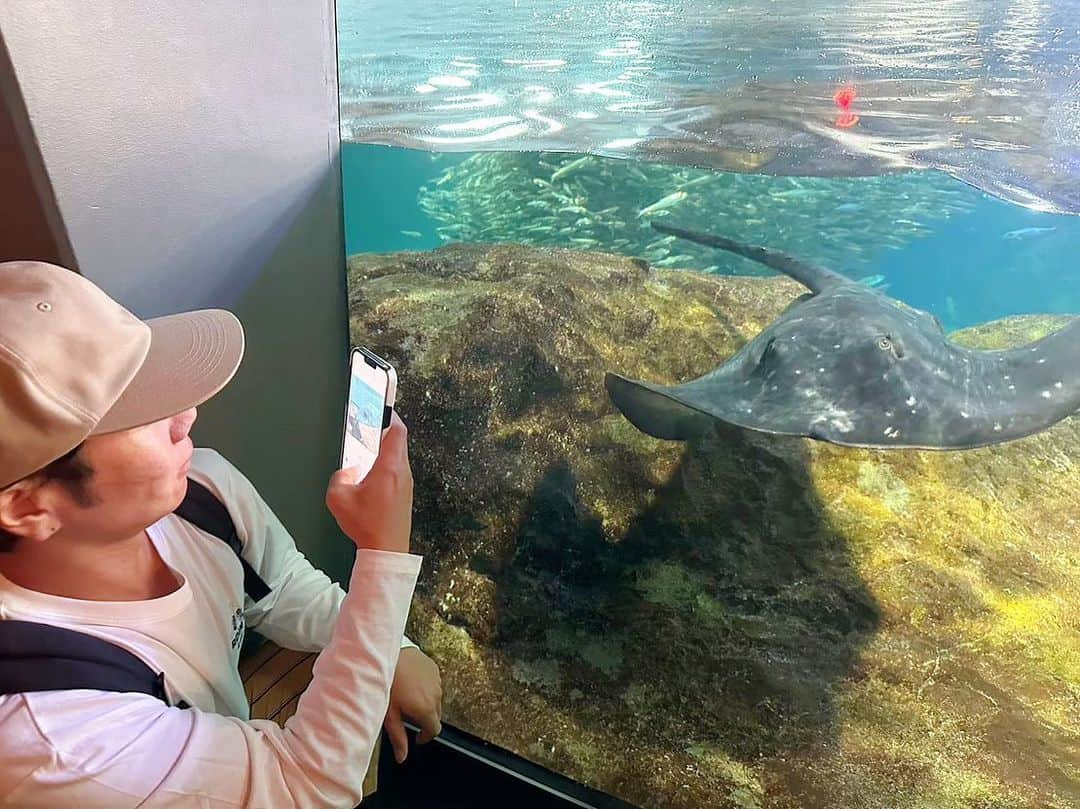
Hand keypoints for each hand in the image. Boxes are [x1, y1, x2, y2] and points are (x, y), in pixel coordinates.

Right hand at [325, 412, 412, 553]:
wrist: (386, 550)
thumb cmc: (368, 527)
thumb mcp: (339, 499)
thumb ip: (338, 477)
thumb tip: (345, 471)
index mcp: (389, 467)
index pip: (398, 430)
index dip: (390, 416)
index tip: (383, 408)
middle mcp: (402, 473)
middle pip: (399, 441)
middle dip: (384, 432)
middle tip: (371, 427)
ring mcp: (407, 484)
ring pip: (399, 457)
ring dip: (385, 450)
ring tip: (368, 451)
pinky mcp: (406, 494)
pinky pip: (398, 471)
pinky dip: (387, 465)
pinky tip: (372, 475)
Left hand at [384, 647, 442, 762]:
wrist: (385, 655)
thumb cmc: (386, 685)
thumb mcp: (389, 715)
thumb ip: (398, 738)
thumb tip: (402, 758)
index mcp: (426, 709)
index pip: (435, 730)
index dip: (426, 736)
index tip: (417, 737)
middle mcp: (435, 695)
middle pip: (435, 715)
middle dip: (424, 719)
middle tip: (407, 716)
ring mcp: (436, 680)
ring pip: (435, 698)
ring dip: (425, 702)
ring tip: (407, 698)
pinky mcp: (433, 668)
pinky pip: (433, 683)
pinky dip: (426, 687)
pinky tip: (411, 683)